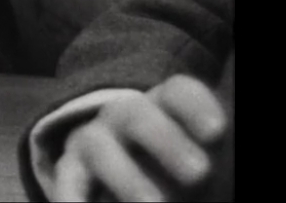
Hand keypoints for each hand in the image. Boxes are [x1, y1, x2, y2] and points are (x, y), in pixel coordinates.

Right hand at [48, 76, 227, 201]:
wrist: (133, 174)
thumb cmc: (179, 166)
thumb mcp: (201, 153)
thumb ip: (213, 155)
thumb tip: (217, 156)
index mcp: (164, 106)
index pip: (178, 93)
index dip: (195, 107)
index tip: (217, 132)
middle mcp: (124, 116)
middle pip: (138, 114)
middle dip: (166, 140)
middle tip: (199, 173)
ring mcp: (93, 140)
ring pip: (100, 146)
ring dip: (126, 177)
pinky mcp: (70, 170)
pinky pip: (67, 180)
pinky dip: (74, 198)